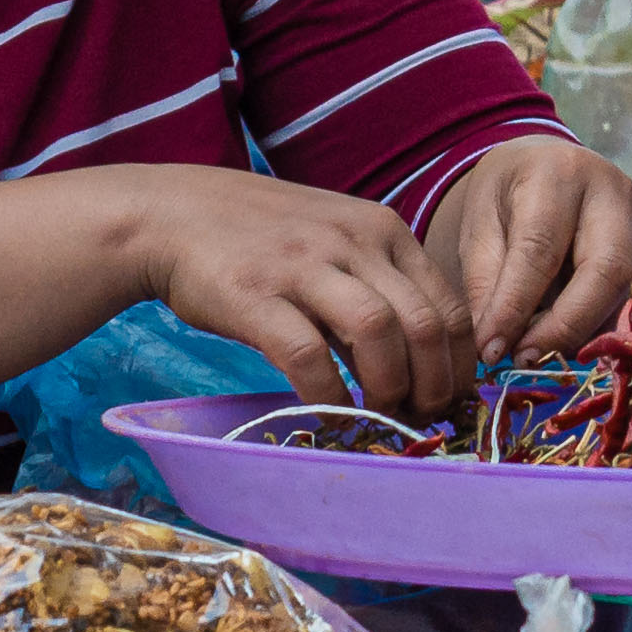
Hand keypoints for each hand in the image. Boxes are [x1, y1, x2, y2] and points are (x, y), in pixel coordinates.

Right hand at [130, 168, 477, 423]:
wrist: (172, 214)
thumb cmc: (261, 237)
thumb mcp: (336, 241)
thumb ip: (379, 286)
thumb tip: (422, 361)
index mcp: (382, 229)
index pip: (449, 304)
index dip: (459, 364)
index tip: (451, 399)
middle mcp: (352, 241)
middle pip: (424, 324)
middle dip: (435, 384)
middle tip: (422, 417)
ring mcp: (304, 265)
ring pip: (379, 333)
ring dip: (390, 387)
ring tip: (381, 413)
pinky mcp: (256, 295)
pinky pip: (309, 356)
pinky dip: (329, 393)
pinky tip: (329, 410)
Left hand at [429, 132, 631, 365]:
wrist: (545, 167)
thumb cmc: (507, 197)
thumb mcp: (479, 228)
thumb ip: (486, 284)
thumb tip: (496, 348)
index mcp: (558, 173)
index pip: (540, 248)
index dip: (516, 306)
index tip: (492, 349)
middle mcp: (610, 193)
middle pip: (604, 270)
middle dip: (565, 326)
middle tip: (526, 359)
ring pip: (620, 292)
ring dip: (578, 333)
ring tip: (535, 352)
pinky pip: (623, 301)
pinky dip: (590, 329)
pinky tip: (559, 341)